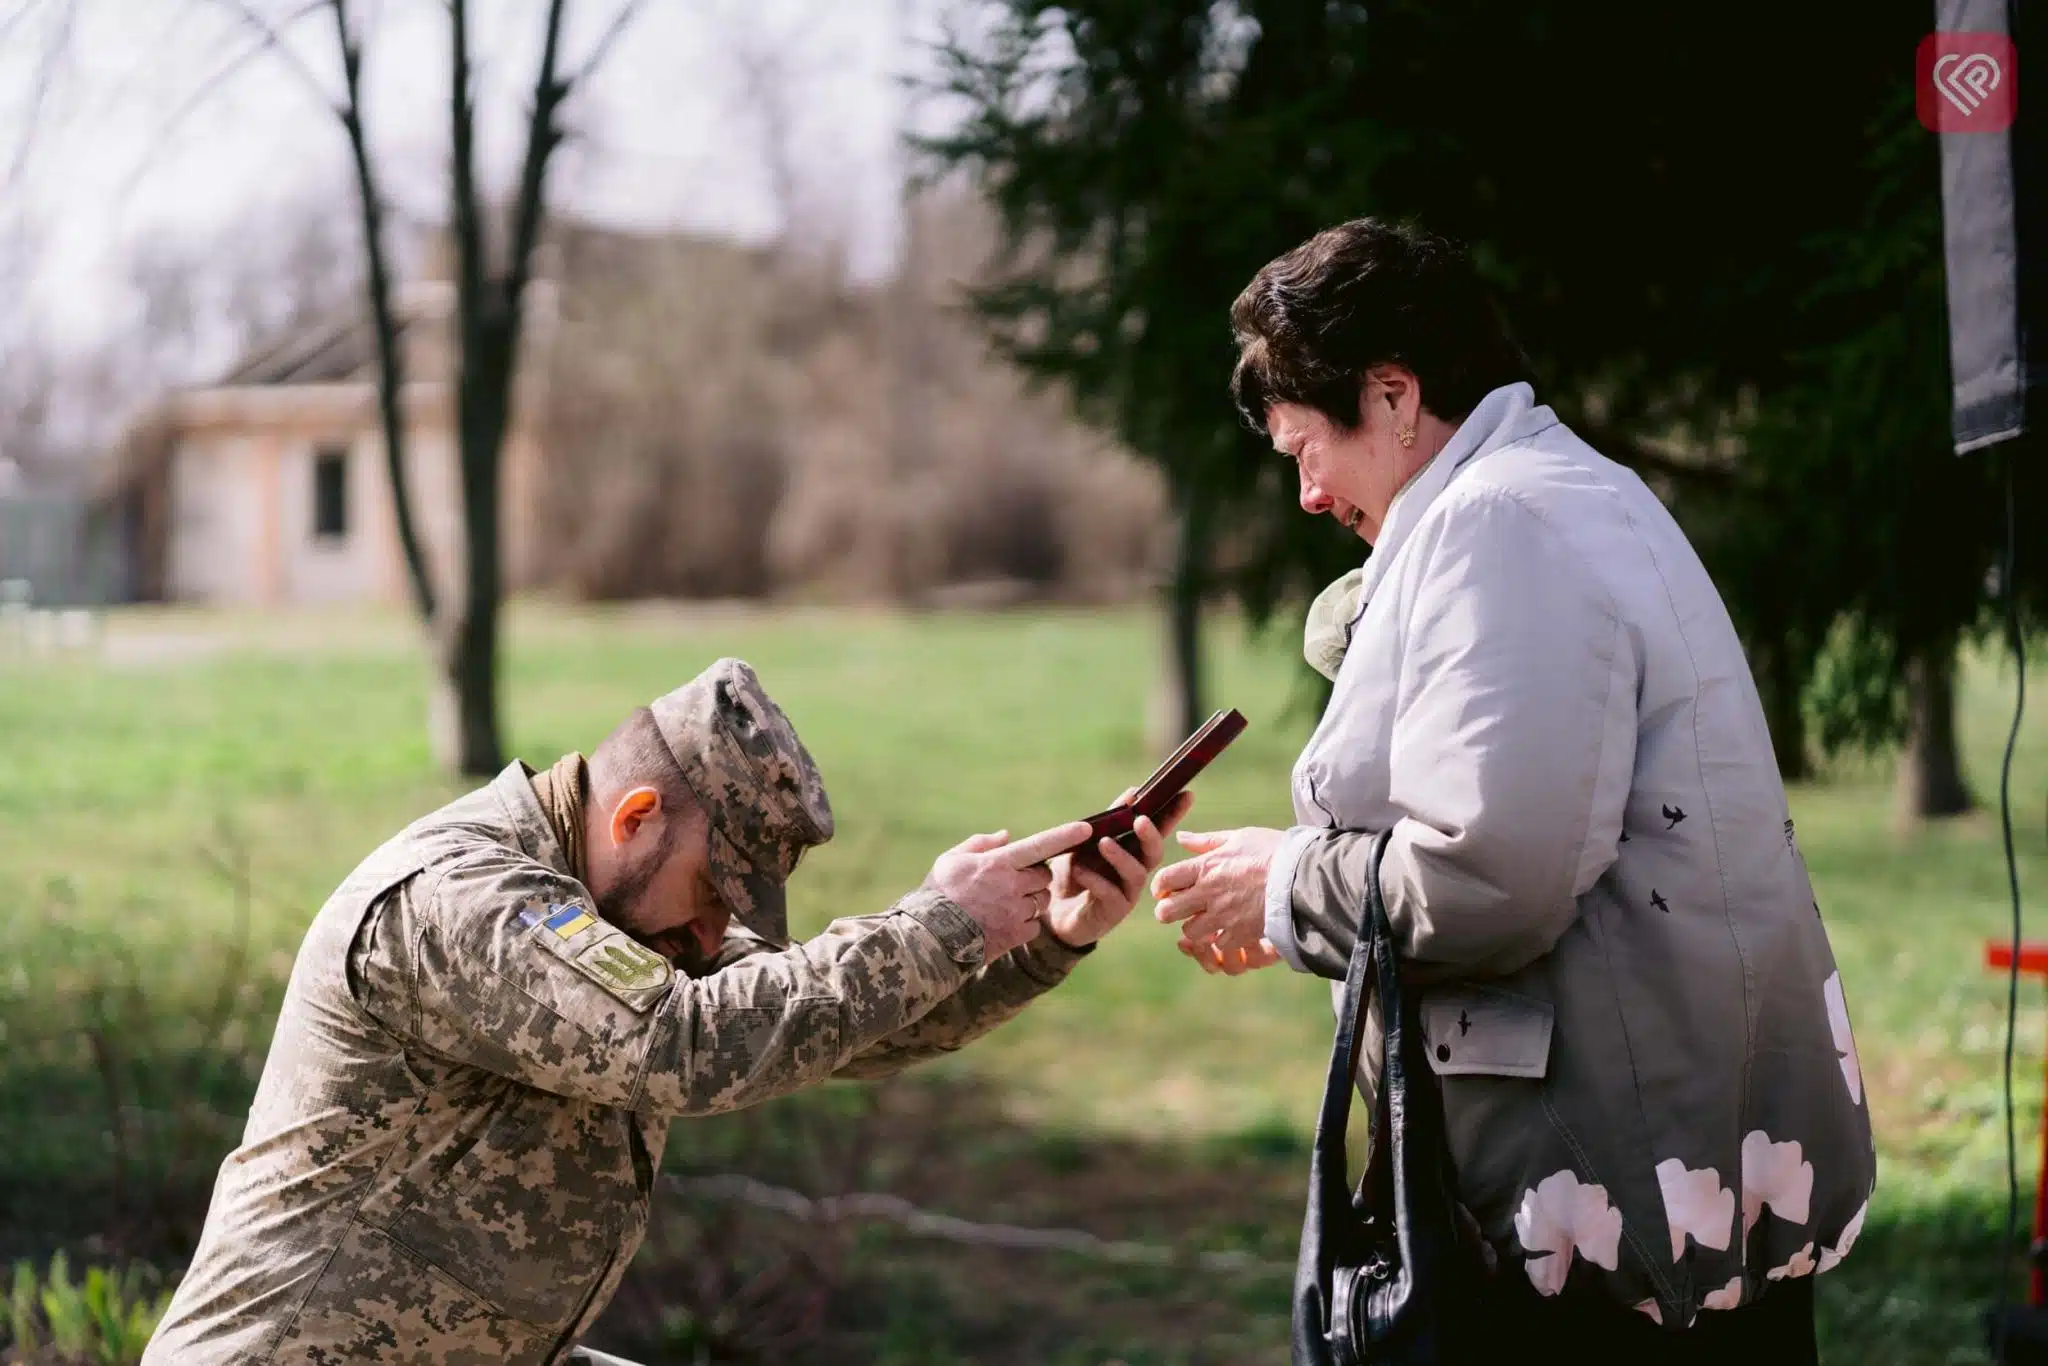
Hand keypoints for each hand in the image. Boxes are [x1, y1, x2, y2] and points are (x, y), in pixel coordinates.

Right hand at [926, 820, 1092, 958]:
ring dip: (1031, 900)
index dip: (1065, 835)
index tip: (1087, 828)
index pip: (1040, 845)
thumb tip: (1006, 835)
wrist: (930, 939)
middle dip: (1035, 877)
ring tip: (1004, 905)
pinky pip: (1035, 925)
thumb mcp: (950, 861)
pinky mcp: (1016, 935)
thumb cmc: (937, 895)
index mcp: (998, 863)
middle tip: (1013, 883)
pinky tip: (1003, 924)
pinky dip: (1025, 924)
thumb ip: (980, 844)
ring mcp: (1016, 912)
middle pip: (1043, 876)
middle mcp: (1012, 885)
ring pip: (1041, 901)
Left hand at [1043, 790, 1194, 947]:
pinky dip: (1095, 879)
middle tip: (1141, 820)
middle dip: (1151, 835)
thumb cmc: (1075, 872)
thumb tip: (1133, 792)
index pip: (1157, 830)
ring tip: (1103, 842)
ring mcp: (1127, 893)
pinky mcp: (1112, 912)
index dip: (1172, 814)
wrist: (1056, 911)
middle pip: (1154, 853)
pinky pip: (1110, 894)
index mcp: (1132, 851)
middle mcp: (1135, 871)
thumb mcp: (1087, 841)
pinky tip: (1079, 870)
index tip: (1186, 795)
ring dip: (1120, 856)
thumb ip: (1109, 820)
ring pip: (1136, 874)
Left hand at [1151, 826, 1287, 972]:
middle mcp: (1209, 894)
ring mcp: (1224, 917)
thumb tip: (1181, 838)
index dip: (1161, 886)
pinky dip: (1221, 940)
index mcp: (1206, 867)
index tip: (1167, 889)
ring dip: (1194, 928)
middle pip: (1167, 912)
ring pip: (1190, 932)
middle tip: (1179, 908)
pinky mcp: (1240, 934)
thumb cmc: (1274, 851)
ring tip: (1206, 920)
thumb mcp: (1240, 837)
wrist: (1303, 877)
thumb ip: (1207, 841)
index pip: (1165, 880)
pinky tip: (1229, 930)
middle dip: (1169, 911)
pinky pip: (1218, 945)